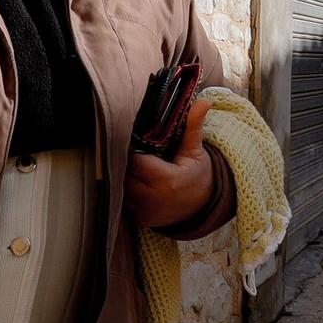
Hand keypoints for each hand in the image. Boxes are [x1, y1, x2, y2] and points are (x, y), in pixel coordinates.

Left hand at [125, 100, 215, 228]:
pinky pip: (122, 202)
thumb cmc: (197, 174)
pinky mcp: (140, 220)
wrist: (203, 205)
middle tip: (126, 151)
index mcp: (167, 180)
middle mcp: (154, 199)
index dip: (130, 151)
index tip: (131, 141)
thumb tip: (203, 101)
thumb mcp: (196, 150)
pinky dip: (124, 191)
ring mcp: (146, 212)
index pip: (135, 162)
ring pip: (120, 189)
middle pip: (124, 176)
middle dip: (123, 163)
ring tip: (127, 165)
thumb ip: (193, 127)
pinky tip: (132, 181)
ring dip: (122, 177)